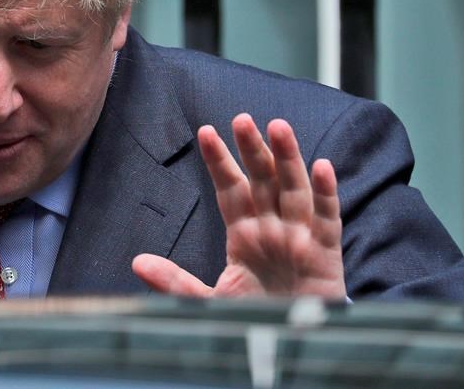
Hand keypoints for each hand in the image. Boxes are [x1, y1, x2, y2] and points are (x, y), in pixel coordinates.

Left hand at [132, 113, 345, 298]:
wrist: (291, 344)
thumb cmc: (256, 317)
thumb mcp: (209, 300)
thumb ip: (175, 282)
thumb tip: (136, 263)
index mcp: (244, 233)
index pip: (230, 188)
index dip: (218, 161)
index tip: (204, 131)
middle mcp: (271, 227)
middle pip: (262, 179)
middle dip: (252, 149)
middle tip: (241, 119)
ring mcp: (299, 236)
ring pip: (293, 188)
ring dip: (288, 158)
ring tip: (278, 127)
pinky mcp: (324, 252)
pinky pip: (327, 217)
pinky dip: (325, 192)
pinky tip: (321, 166)